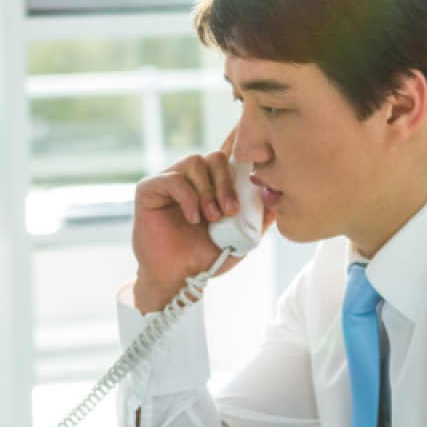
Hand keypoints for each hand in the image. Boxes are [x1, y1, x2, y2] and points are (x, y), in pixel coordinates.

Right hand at [130, 128, 275, 313]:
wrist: (178, 279)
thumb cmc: (207, 257)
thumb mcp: (241, 239)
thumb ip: (258, 219)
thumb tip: (277, 199)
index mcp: (214, 184)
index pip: (228, 155)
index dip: (241, 147)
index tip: (257, 160)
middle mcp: (192, 177)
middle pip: (215, 157)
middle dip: (227, 183)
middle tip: (231, 210)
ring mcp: (170, 180)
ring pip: (195, 162)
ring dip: (209, 190)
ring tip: (212, 217)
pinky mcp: (149, 189)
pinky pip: (172, 178)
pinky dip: (188, 197)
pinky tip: (193, 217)